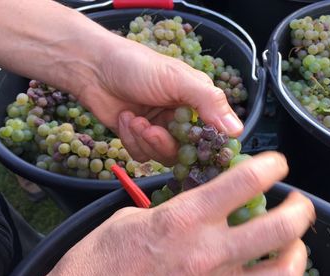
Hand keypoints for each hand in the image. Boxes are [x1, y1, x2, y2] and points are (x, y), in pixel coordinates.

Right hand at [43, 152, 315, 275]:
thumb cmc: (100, 261)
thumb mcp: (131, 219)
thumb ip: (171, 211)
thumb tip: (192, 206)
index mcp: (185, 219)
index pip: (244, 181)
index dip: (270, 166)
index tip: (277, 163)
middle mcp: (208, 252)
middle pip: (280, 227)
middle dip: (301, 209)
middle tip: (299, 203)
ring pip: (283, 272)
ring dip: (297, 253)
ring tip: (293, 244)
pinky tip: (266, 273)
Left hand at [72, 36, 242, 165]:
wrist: (93, 68)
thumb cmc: (137, 65)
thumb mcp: (177, 79)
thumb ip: (209, 102)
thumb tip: (236, 130)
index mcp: (198, 102)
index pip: (214, 133)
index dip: (206, 146)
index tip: (195, 150)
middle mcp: (181, 118)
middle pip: (187, 151)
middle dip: (165, 143)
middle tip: (151, 130)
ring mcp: (160, 130)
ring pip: (163, 156)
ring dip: (146, 140)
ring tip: (133, 119)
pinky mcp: (139, 138)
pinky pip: (142, 154)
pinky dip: (131, 139)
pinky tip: (124, 119)